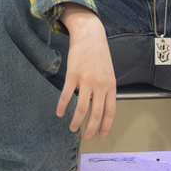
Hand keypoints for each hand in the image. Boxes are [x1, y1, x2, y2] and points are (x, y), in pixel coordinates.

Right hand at [57, 7, 117, 137]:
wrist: (89, 34)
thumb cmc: (99, 53)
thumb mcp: (108, 71)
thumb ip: (105, 88)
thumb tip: (99, 105)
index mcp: (111, 85)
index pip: (110, 111)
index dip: (106, 125)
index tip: (101, 134)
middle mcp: (100, 85)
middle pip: (96, 113)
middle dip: (90, 128)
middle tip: (86, 136)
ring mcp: (86, 80)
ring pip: (81, 108)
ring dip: (76, 121)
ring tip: (72, 128)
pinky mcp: (73, 75)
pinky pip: (66, 95)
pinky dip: (62, 106)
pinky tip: (59, 112)